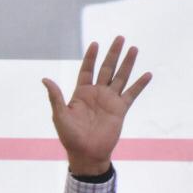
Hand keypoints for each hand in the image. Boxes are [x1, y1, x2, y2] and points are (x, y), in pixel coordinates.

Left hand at [42, 36, 151, 175]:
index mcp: (81, 93)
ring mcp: (109, 101)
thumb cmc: (70, 137)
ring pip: (120, 77)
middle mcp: (97, 94)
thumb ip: (55, 97)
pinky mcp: (120, 110)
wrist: (86, 154)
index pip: (87, 70)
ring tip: (134, 48)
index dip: (91, 57)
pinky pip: (131, 94)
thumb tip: (45, 79)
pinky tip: (147, 74)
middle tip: (120, 37)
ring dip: (128, 63)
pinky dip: (139, 84)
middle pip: (106, 68)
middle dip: (113, 53)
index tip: (95, 43)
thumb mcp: (60, 116)